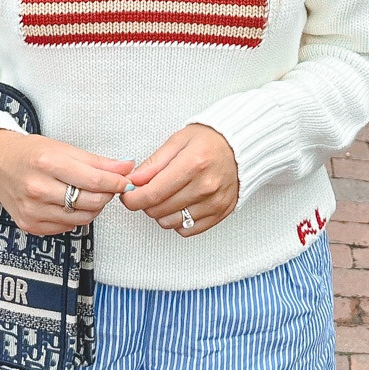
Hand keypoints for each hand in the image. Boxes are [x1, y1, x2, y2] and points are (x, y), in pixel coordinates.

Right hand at [0, 129, 129, 235]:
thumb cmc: (29, 153)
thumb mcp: (63, 148)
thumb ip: (97, 161)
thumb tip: (126, 167)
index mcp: (46, 162)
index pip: (93, 181)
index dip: (116, 183)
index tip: (126, 181)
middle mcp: (37, 188)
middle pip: (90, 202)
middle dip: (107, 195)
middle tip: (109, 187)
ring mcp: (32, 210)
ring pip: (81, 218)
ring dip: (93, 207)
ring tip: (90, 194)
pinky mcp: (30, 225)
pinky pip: (67, 227)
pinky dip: (76, 217)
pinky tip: (71, 203)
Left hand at [121, 123, 239, 236]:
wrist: (241, 146)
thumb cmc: (209, 140)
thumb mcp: (177, 141)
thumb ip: (154, 163)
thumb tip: (133, 181)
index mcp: (193, 164)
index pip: (153, 194)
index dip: (133, 199)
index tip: (127, 195)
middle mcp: (206, 186)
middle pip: (159, 210)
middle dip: (145, 203)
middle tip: (148, 189)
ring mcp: (215, 202)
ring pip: (170, 222)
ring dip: (161, 212)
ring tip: (166, 195)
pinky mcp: (220, 213)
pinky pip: (187, 229)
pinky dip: (178, 220)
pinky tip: (180, 204)